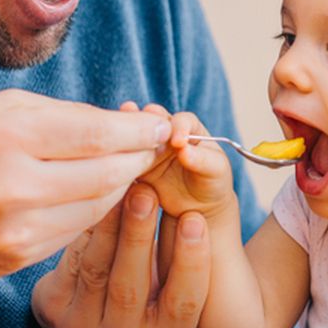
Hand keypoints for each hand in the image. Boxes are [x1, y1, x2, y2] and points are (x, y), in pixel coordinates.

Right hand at [0, 89, 170, 278]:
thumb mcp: (3, 109)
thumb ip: (67, 118)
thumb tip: (130, 127)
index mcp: (7, 136)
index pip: (97, 135)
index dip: (138, 131)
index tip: (162, 125)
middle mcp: (12, 187)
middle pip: (105, 175)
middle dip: (138, 159)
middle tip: (155, 147)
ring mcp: (14, 231)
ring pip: (97, 209)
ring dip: (121, 188)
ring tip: (131, 168)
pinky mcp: (15, 260)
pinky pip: (74, 233)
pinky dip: (92, 213)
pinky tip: (98, 196)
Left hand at [30, 182, 210, 327]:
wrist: (91, 315)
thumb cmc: (150, 293)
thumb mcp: (173, 289)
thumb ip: (184, 265)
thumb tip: (194, 212)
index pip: (184, 305)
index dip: (190, 262)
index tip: (194, 219)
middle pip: (130, 288)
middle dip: (139, 235)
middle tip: (147, 192)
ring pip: (97, 270)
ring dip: (110, 224)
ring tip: (121, 188)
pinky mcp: (52, 311)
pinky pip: (72, 262)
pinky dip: (87, 228)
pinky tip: (97, 198)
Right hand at [127, 104, 234, 219]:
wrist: (199, 205)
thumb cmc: (212, 181)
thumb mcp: (215, 170)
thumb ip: (202, 159)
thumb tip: (183, 150)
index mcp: (189, 128)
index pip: (182, 121)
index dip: (178, 127)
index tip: (177, 142)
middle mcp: (165, 135)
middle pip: (152, 123)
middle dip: (144, 122)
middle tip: (135, 122)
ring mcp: (149, 150)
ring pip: (137, 141)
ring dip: (127, 138)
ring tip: (117, 135)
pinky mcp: (137, 168)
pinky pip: (128, 163)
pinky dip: (121, 161)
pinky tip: (112, 160)